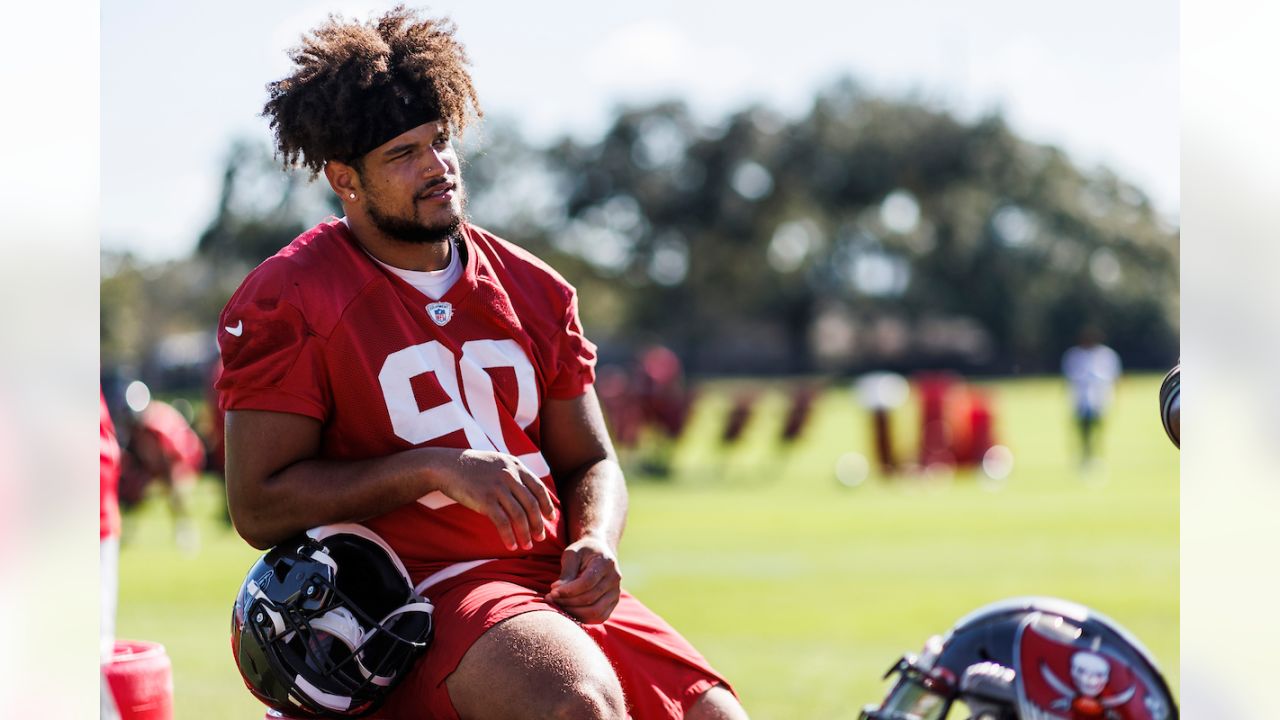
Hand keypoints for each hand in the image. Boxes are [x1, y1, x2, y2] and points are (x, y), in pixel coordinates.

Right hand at [436, 450, 556, 550]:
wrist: (446, 466)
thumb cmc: (472, 467)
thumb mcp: (498, 462)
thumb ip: (513, 473)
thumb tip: (528, 491)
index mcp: (515, 466)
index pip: (539, 488)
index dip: (547, 505)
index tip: (551, 518)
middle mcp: (509, 475)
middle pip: (532, 504)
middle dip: (538, 523)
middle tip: (541, 537)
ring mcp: (497, 488)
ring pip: (519, 516)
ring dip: (526, 534)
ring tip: (528, 545)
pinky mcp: (485, 500)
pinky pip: (502, 522)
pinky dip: (509, 536)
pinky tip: (512, 545)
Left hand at [547, 534, 621, 623]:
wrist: (599, 553)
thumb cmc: (582, 552)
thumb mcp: (572, 554)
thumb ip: (566, 572)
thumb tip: (556, 591)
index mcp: (606, 563)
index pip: (587, 582)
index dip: (568, 590)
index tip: (552, 591)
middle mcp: (615, 579)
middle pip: (590, 598)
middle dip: (567, 601)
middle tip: (550, 598)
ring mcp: (616, 593)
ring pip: (595, 611)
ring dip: (573, 612)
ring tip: (558, 605)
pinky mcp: (613, 603)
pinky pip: (599, 617)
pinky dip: (582, 618)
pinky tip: (568, 610)